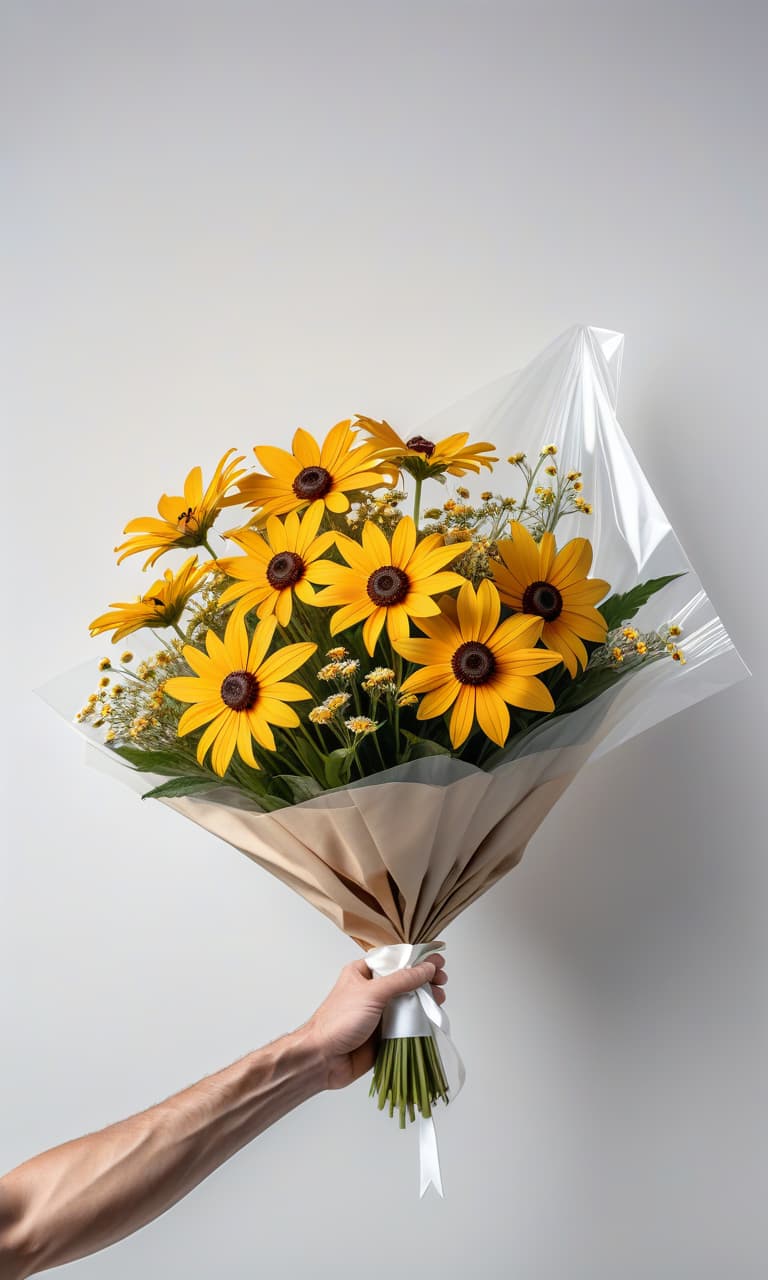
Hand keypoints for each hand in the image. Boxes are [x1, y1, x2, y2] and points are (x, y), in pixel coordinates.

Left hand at [305, 953, 447, 1089]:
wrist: (323, 1059)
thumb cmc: (338, 1022)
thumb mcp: (372, 993)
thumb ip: (402, 980)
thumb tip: (426, 968)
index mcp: (363, 973)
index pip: (395, 960)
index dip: (417, 958)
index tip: (436, 960)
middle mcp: (372, 991)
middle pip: (405, 981)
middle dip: (425, 980)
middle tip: (442, 981)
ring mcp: (379, 1013)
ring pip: (408, 1003)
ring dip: (425, 1000)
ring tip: (439, 999)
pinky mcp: (384, 1034)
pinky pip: (406, 1024)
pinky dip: (420, 1021)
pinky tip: (431, 1018)